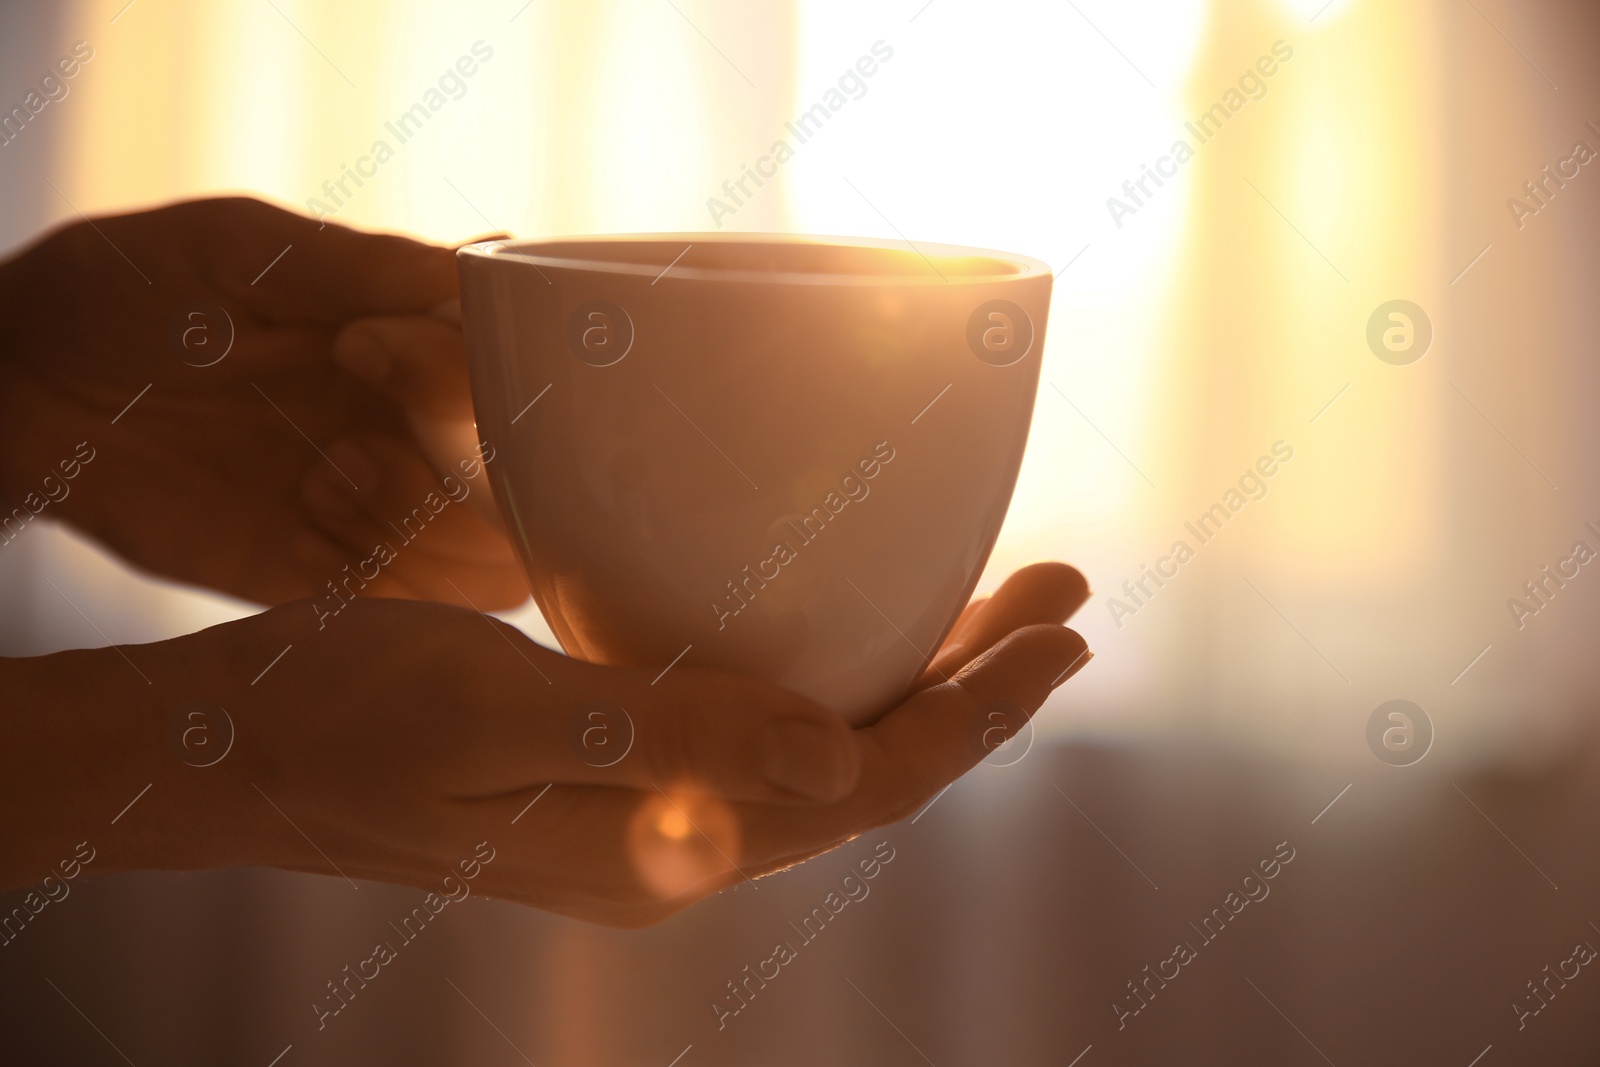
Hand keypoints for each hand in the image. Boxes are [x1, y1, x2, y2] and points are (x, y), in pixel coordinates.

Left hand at [0, 197, 524, 608]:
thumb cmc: (124, 294)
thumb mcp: (233, 252)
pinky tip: (302, 518)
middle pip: (533, 493)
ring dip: (422, 530)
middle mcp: (421, 432)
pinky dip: (382, 581)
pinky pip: (413, 612)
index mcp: (417, 342)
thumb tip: (487, 263)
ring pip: (493, 568)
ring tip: (324, 479)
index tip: (361, 346)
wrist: (22, 393)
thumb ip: (356, 267)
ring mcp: (383, 512)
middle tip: (347, 438)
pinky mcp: (331, 580)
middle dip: (455, 472)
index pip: (516, 377)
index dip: (462, 376)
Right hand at [128, 562, 1089, 926]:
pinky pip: (762, 736)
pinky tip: (850, 627)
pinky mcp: (617, 776)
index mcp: (666, 844)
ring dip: (917, 679)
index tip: (1063, 628)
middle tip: (1062, 593)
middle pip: (870, 771)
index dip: (979, 712)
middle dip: (977, 686)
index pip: (869, 788)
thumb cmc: (339, 718)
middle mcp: (678, 845)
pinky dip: (832, 678)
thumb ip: (667, 739)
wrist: (232, 754)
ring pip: (826, 753)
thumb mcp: (495, 712)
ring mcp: (649, 816)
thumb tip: (839, 761)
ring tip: (995, 604)